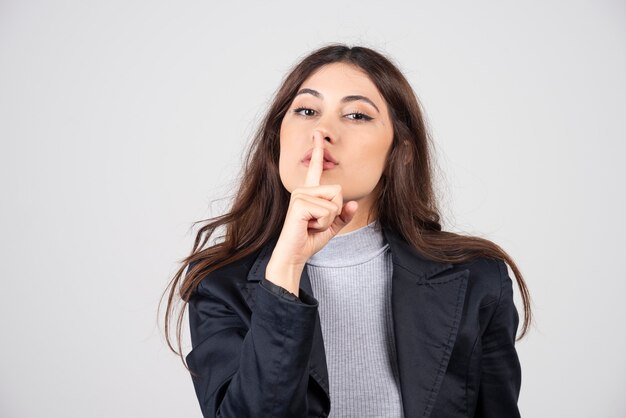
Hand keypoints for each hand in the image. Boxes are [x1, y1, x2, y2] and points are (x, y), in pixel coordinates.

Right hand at [265, 131, 358, 291]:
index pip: (315, 167)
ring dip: (328, 220)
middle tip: (316, 223)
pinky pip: (328, 211)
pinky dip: (324, 224)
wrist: (293, 255)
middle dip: (335, 211)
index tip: (318, 134)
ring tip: (311, 225)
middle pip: (338, 191)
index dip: (317, 150)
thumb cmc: (308, 240)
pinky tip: (309, 227)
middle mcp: (302, 189)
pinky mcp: (300, 204)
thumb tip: (354, 204)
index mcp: (309, 191)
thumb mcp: (331, 226)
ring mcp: (300, 195)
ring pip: (334, 202)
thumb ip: (343, 215)